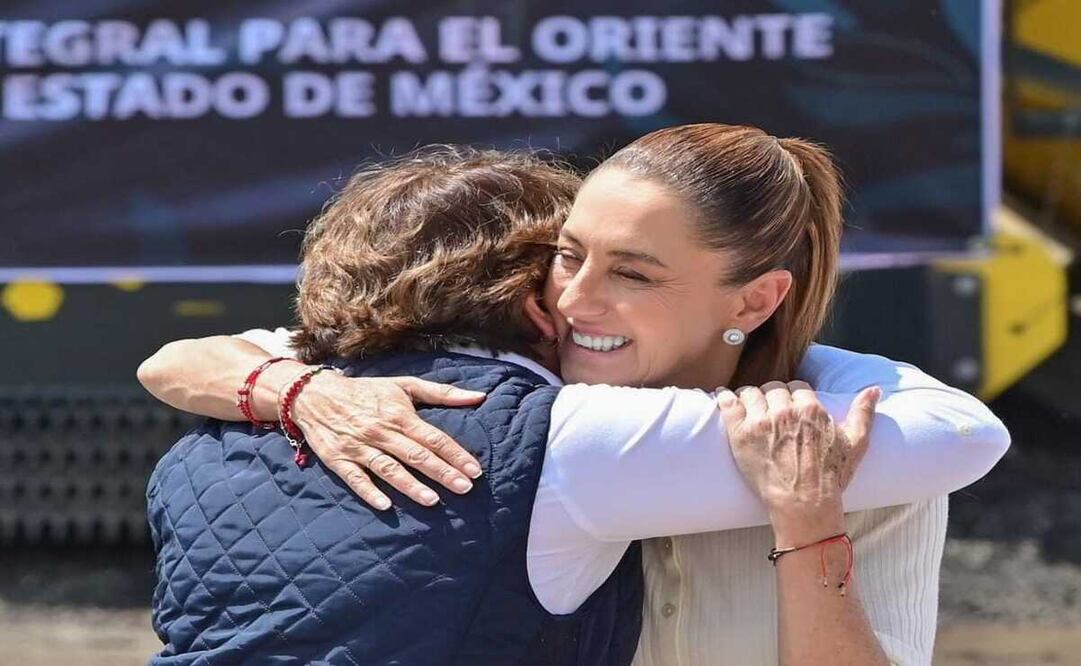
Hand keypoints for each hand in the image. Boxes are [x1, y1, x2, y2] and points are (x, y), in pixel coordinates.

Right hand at [291, 372, 485, 509]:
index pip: (433, 437)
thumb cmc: (367, 392)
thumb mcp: (404, 386)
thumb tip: (479, 397)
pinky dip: (369, 492)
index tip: (475, 470)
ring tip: (433, 501)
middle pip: (416, 455)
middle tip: (465, 488)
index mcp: (399, 414)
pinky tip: (385, 506)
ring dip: (411, 485)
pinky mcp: (338, 460)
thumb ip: (443, 393)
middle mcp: (381, 431)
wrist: (315, 394)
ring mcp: (359, 447)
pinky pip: (355, 479)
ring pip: (388, 469)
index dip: (456, 454)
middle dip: (442, 472)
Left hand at [716, 381, 880, 543]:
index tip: (790, 407)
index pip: (796, 387)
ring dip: (751, 399)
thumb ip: (864, 413)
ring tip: (750, 410)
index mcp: (811, 409)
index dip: (793, 397)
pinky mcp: (740, 433)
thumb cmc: (831, 477)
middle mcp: (784, 411)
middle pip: (773, 389)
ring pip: (750, 393)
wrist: (804, 505)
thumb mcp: (855, 444)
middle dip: (772, 398)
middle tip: (770, 413)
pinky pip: (728, 403)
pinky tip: (723, 396)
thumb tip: (874, 390)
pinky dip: (724, 398)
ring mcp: (761, 421)